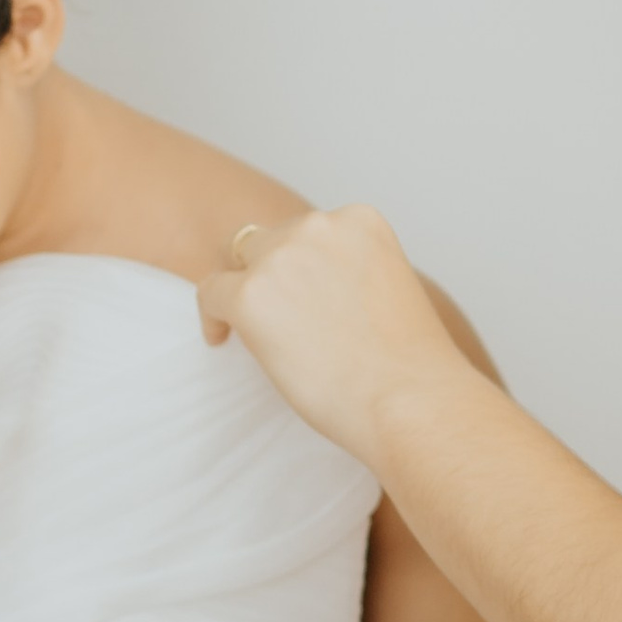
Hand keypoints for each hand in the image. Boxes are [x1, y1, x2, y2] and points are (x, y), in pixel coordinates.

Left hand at [197, 208, 461, 470]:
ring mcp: (282, 257)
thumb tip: (305, 292)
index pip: (309, 231)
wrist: (410, 401)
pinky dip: (213, 316)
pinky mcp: (250, 294)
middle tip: (279, 321)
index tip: (300, 298)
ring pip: (241, 264)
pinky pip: (211, 293)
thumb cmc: (408, 365)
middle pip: (271, 241)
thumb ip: (349, 273)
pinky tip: (223, 340)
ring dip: (247, 294)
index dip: (299, 266)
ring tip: (257, 335)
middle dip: (273, 277)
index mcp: (360, 220)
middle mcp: (320, 225)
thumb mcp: (388, 289)